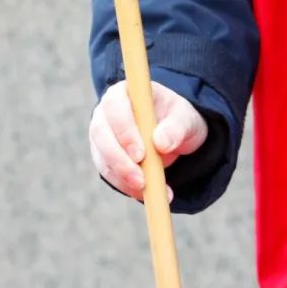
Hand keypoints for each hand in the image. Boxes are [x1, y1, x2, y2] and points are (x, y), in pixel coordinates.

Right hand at [89, 81, 207, 201]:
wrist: (175, 131)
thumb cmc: (178, 118)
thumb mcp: (185, 118)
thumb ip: (176, 127)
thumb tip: (161, 143)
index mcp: (125, 93)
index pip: (115, 108)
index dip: (124, 131)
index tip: (140, 154)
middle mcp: (107, 112)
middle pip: (101, 134)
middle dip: (119, 160)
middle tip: (141, 180)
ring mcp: (103, 135)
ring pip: (102, 158)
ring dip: (122, 178)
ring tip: (147, 191)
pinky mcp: (105, 157)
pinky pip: (110, 174)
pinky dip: (126, 186)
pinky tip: (145, 194)